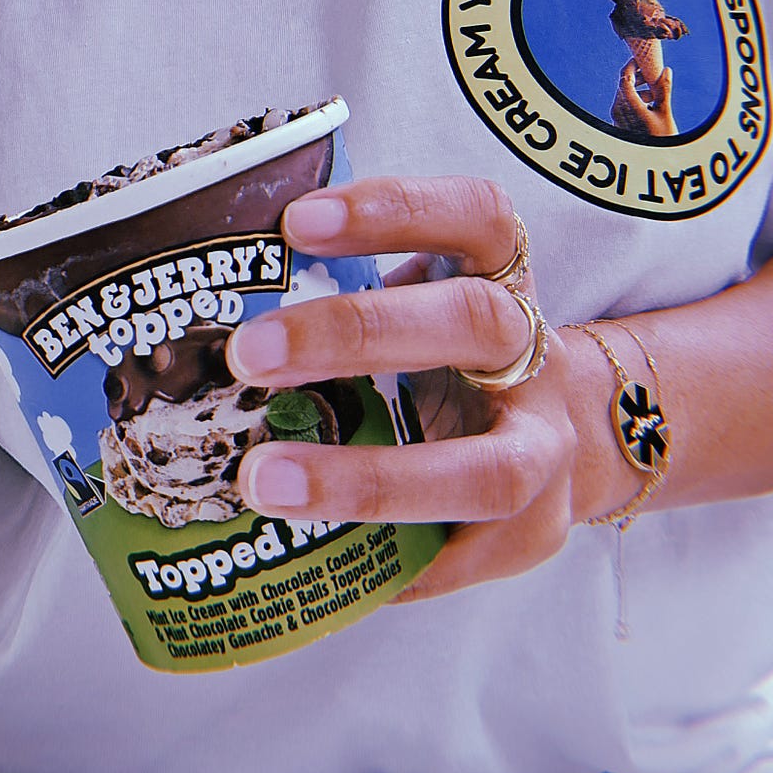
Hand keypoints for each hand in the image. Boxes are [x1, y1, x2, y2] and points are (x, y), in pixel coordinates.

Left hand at [227, 176, 620, 601]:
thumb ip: (343, 294)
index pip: (475, 218)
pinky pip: (453, 560)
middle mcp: (536, 359)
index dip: (393, 212)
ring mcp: (546, 455)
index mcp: (505, 279)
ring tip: (261, 480)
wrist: (569, 438)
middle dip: (358, 334)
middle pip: (474, 324)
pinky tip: (304, 553)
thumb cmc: (453, 359)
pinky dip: (377, 560)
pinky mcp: (531, 538)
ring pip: (485, 472)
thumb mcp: (421, 305)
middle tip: (247, 352)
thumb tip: (202, 292)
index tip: (296, 222)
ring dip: (366, 479)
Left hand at [613, 58, 675, 136]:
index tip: (643, 59)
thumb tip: (666, 70)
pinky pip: (623, 103)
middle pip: (623, 84)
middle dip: (637, 76)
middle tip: (652, 75)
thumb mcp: (665, 112)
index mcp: (629, 106)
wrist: (652, 161)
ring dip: (637, 88)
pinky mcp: (618, 122)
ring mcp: (616, 117)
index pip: (624, 77)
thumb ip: (664, 89)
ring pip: (623, 93)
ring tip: (654, 94)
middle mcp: (618, 110)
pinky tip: (648, 104)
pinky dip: (634, 98)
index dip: (632, 65)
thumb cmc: (661, 138)